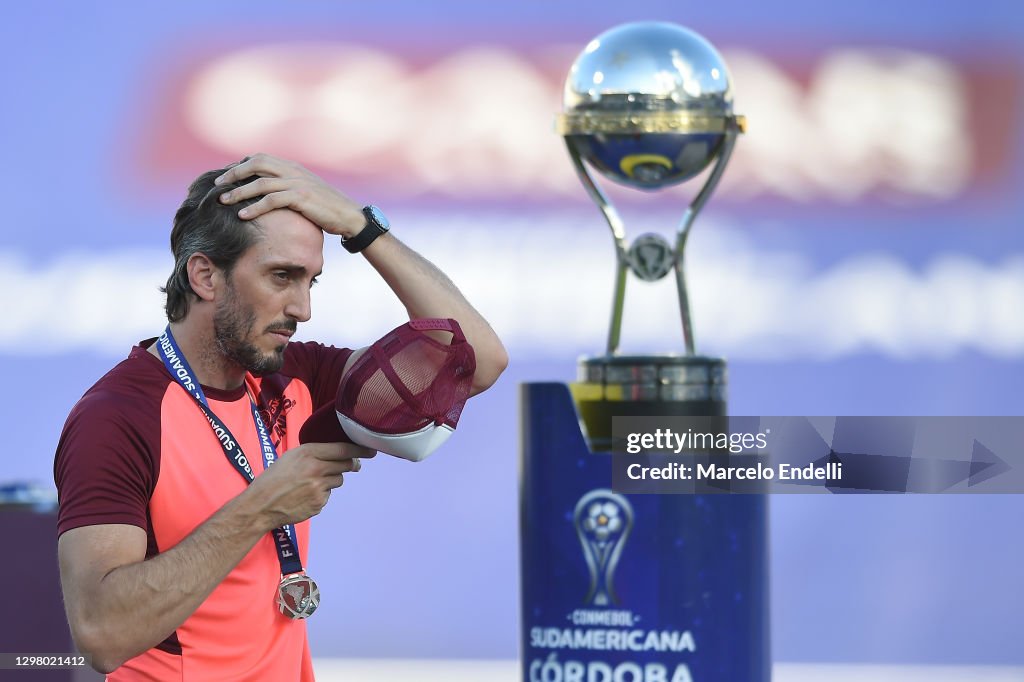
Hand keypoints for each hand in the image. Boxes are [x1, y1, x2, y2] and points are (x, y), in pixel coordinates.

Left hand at [215, 153, 366, 237]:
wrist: (350, 217)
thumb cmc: (327, 208)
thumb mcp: (306, 192)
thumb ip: (288, 188)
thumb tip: (269, 194)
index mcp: (293, 167)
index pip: (260, 158)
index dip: (240, 166)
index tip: (225, 177)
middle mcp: (293, 170)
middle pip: (256, 163)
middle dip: (233, 173)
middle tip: (217, 185)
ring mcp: (297, 183)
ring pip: (260, 182)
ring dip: (238, 192)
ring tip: (222, 201)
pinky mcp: (301, 197)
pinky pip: (271, 200)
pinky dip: (254, 207)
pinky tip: (242, 215)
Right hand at [246, 441, 375, 529]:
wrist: (260, 505)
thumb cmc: (274, 478)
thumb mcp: (291, 456)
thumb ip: (314, 452)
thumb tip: (339, 452)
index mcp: (309, 453)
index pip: (343, 449)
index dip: (360, 449)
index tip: (371, 450)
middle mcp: (317, 469)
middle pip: (345, 464)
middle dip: (351, 464)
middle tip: (353, 464)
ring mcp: (319, 488)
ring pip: (338, 480)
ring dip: (331, 479)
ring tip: (311, 482)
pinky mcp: (319, 503)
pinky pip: (328, 495)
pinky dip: (321, 494)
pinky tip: (304, 495)